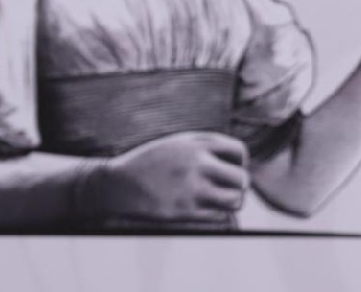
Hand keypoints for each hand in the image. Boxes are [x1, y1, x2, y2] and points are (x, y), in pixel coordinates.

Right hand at [77, 131, 249, 221]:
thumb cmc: (151, 162)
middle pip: (242, 179)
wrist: (118, 184)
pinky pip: (218, 216)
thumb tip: (238, 158)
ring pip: (235, 200)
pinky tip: (207, 209)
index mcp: (196, 145)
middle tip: (229, 188)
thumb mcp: (177, 142)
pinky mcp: (184, 211)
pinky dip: (218, 214)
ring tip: (222, 200)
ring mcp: (191, 189)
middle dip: (239, 185)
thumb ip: (206, 145)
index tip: (231, 168)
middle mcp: (197, 165)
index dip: (240, 162)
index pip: (239, 152)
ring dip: (232, 201)